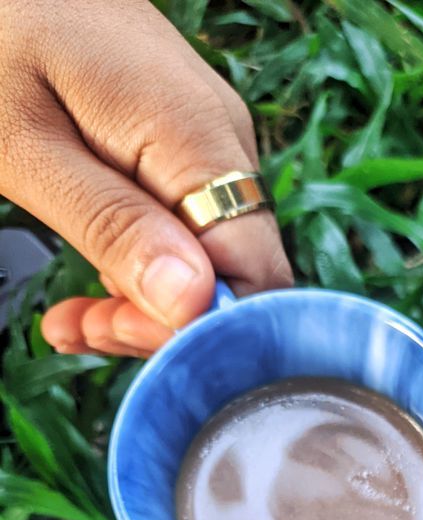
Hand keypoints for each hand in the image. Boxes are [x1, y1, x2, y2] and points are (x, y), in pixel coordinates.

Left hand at [0, 0, 292, 356]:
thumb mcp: (26, 147)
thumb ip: (113, 225)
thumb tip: (194, 305)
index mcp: (197, 138)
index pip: (253, 274)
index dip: (198, 328)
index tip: (121, 336)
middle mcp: (222, 138)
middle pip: (236, 272)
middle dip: (164, 321)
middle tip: (85, 331)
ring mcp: (207, 135)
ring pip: (209, 256)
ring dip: (144, 301)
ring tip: (72, 318)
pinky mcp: (182, 138)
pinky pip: (185, 223)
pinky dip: (140, 263)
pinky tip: (90, 282)